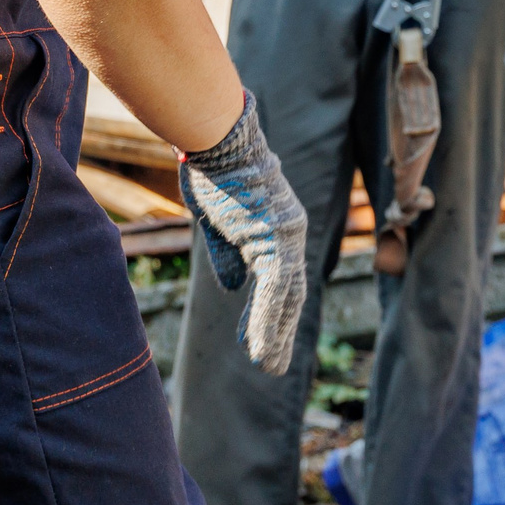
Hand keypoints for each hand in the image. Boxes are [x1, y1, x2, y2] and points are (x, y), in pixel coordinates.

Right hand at [178, 91, 309, 372]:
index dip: (270, 311)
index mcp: (278, 226)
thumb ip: (228, 254)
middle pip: (292, 292)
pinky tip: (259, 350)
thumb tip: (233, 287)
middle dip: (281, 331)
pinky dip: (267, 324)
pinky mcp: (276, 240)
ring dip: (276, 336)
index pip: (280, 278)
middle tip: (272, 365)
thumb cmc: (213, 168)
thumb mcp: (218, 220)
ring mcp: (287, 237)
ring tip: (268, 367)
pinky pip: (275, 292)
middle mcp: (291, 233)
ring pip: (287, 298)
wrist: (216, 137)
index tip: (255, 339)